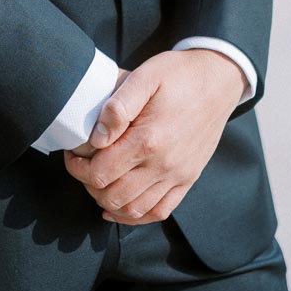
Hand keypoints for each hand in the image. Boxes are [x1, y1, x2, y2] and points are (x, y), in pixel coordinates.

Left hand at [63, 49, 244, 224]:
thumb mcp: (146, 75)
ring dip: (108, 202)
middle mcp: (164, 165)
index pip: (101, 172)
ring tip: (97, 181)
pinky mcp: (188, 179)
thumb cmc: (178, 74)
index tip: (72, 153)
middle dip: (88, 185)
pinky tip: (118, 207)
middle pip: (113, 196)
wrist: (218, 80)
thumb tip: (96, 138)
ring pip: (133, 210)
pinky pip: (158, 212)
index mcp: (149, 139)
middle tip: (81, 166)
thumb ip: (118, 105)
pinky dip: (134, 216)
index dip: (78, 167)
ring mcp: (178, 176)